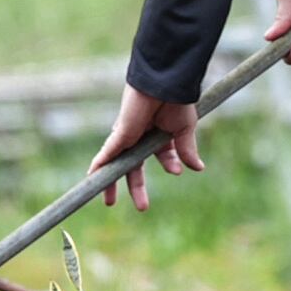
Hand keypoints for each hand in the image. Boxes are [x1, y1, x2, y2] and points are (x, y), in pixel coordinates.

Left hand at [88, 85, 201, 211]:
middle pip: (135, 167)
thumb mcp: (184, 129)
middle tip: (142, 207)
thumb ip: (187, 150)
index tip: (176, 171)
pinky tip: (92, 177)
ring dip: (111, 183)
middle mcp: (141, 138)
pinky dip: (100, 165)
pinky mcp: (120, 133)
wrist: (164, 83)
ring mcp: (128, 136)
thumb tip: (198, 168)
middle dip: (136, 187)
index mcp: (159, 136)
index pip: (163, 158)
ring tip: (110, 203)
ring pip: (117, 163)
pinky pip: (107, 152)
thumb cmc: (175, 101)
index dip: (170, 166)